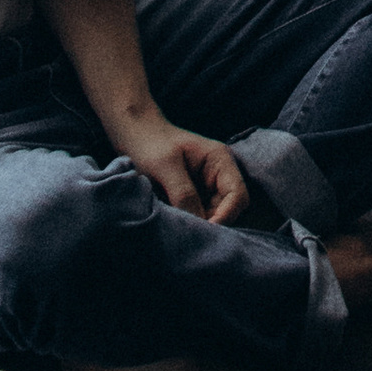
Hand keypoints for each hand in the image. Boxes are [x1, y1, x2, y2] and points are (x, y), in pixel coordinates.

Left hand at [122, 120, 247, 222]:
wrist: (133, 135)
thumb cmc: (150, 143)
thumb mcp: (165, 166)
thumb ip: (183, 193)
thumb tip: (198, 223)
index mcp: (220, 161)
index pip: (237, 195)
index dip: (226, 215)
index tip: (204, 231)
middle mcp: (219, 175)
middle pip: (230, 209)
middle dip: (214, 223)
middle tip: (189, 235)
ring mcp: (207, 188)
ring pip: (215, 216)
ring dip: (201, 225)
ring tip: (181, 231)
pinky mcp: (193, 198)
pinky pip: (200, 216)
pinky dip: (192, 224)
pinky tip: (177, 226)